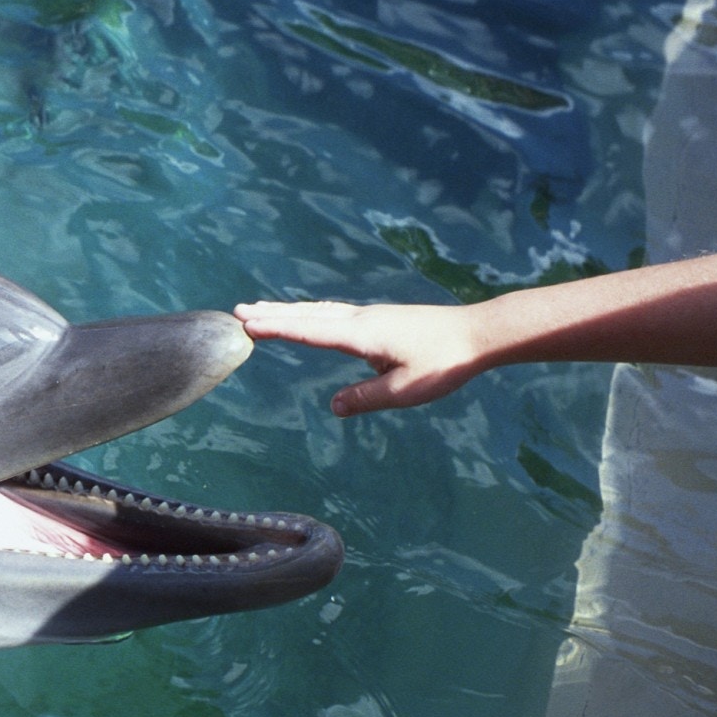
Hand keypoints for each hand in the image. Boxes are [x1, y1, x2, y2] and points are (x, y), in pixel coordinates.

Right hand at [233, 300, 483, 415]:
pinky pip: (334, 313)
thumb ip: (366, 397)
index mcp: (361, 335)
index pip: (309, 332)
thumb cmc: (445, 363)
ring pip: (320, 311)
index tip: (246, 324)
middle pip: (308, 315)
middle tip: (238, 311)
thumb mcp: (405, 390)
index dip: (276, 329)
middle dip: (272, 314)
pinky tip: (311, 317)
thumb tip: (334, 406)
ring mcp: (371, 316)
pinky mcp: (382, 318)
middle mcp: (361, 319)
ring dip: (290, 311)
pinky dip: (311, 313)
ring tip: (263, 310)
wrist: (479, 333)